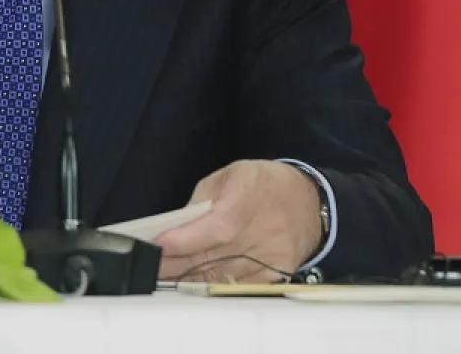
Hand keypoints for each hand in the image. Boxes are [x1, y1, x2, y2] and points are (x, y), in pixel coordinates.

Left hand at [154, 160, 322, 282]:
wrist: (309, 202)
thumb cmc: (263, 183)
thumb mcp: (230, 175)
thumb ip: (202, 201)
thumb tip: (176, 228)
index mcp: (252, 193)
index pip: (218, 225)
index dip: (186, 239)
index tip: (159, 245)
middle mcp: (267, 228)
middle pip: (216, 255)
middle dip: (177, 262)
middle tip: (150, 264)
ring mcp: (275, 255)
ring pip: (224, 275)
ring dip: (190, 277)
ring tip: (165, 273)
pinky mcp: (278, 273)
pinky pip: (239, 285)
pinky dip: (213, 284)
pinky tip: (193, 281)